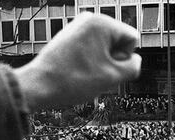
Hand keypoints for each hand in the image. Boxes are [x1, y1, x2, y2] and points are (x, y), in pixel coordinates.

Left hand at [16, 13, 140, 110]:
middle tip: (96, 73)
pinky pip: (94, 48)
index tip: (106, 68)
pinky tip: (80, 71)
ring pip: (107, 47)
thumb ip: (134, 67)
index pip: (132, 40)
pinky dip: (93, 61)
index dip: (125, 59)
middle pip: (119, 42)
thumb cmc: (74, 80)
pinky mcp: (71, 36)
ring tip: (87, 73)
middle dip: (114, 60)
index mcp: (101, 23)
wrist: (40, 86)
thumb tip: (134, 60)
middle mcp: (89, 19)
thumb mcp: (114, 77)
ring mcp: (79, 26)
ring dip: (104, 63)